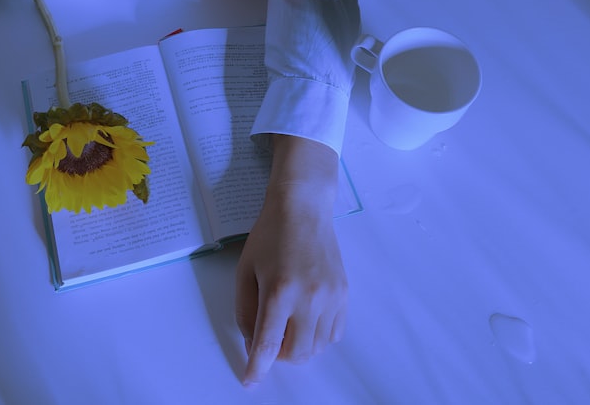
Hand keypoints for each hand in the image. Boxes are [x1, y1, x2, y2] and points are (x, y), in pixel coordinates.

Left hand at [235, 136, 347, 384]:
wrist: (303, 208)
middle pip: (296, 353)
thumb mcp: (246, 271)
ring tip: (287, 325)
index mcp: (279, 291)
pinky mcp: (344, 293)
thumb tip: (253, 344)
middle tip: (269, 338)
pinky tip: (306, 319)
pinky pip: (334, 333)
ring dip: (299, 346)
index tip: (250, 380)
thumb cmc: (269, 236)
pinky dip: (318, 336)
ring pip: (317, 347)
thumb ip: (246, 311)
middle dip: (279, 356)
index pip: (268, 343)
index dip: (257, 367)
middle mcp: (309, 298)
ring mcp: (331, 297)